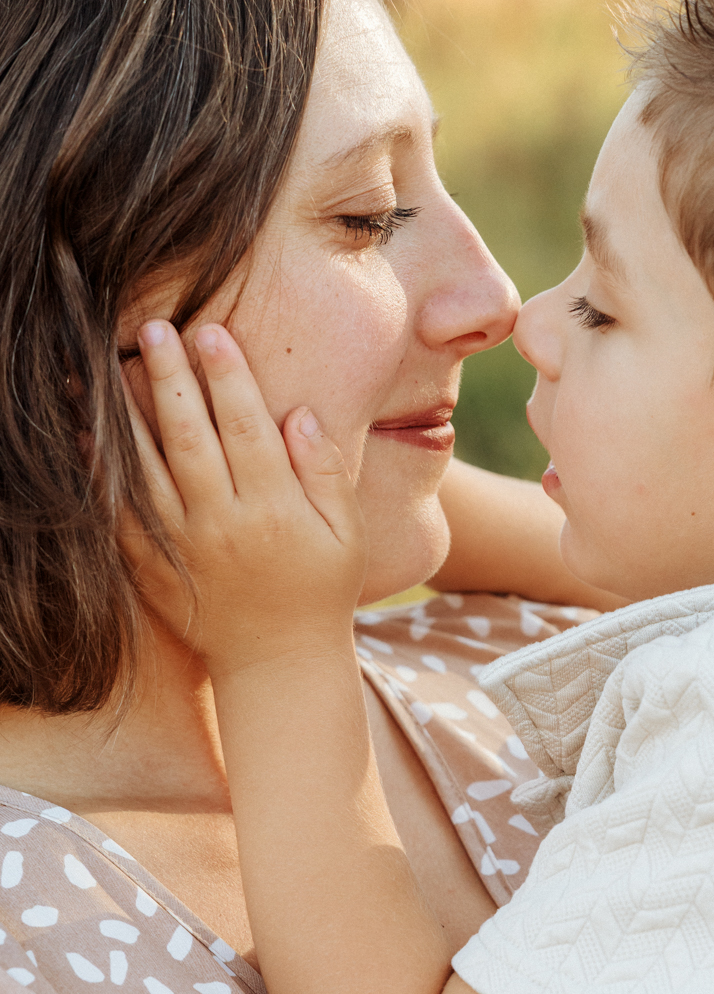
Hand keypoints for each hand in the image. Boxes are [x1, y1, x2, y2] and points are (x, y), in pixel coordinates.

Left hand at [121, 320, 365, 681]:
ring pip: (146, 470)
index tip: (211, 332)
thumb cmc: (321, 591)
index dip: (228, 377)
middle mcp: (223, 525)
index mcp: (275, 511)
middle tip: (154, 328)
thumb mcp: (347, 533)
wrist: (278, 665)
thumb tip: (300, 412)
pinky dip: (100, 473)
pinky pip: (119, 514)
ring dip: (128, 414)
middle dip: (170, 379)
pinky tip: (86, 433)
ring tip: (110, 365)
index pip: (247, 429)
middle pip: (189, 439)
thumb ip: (325, 472)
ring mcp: (182, 548)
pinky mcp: (153, 569)